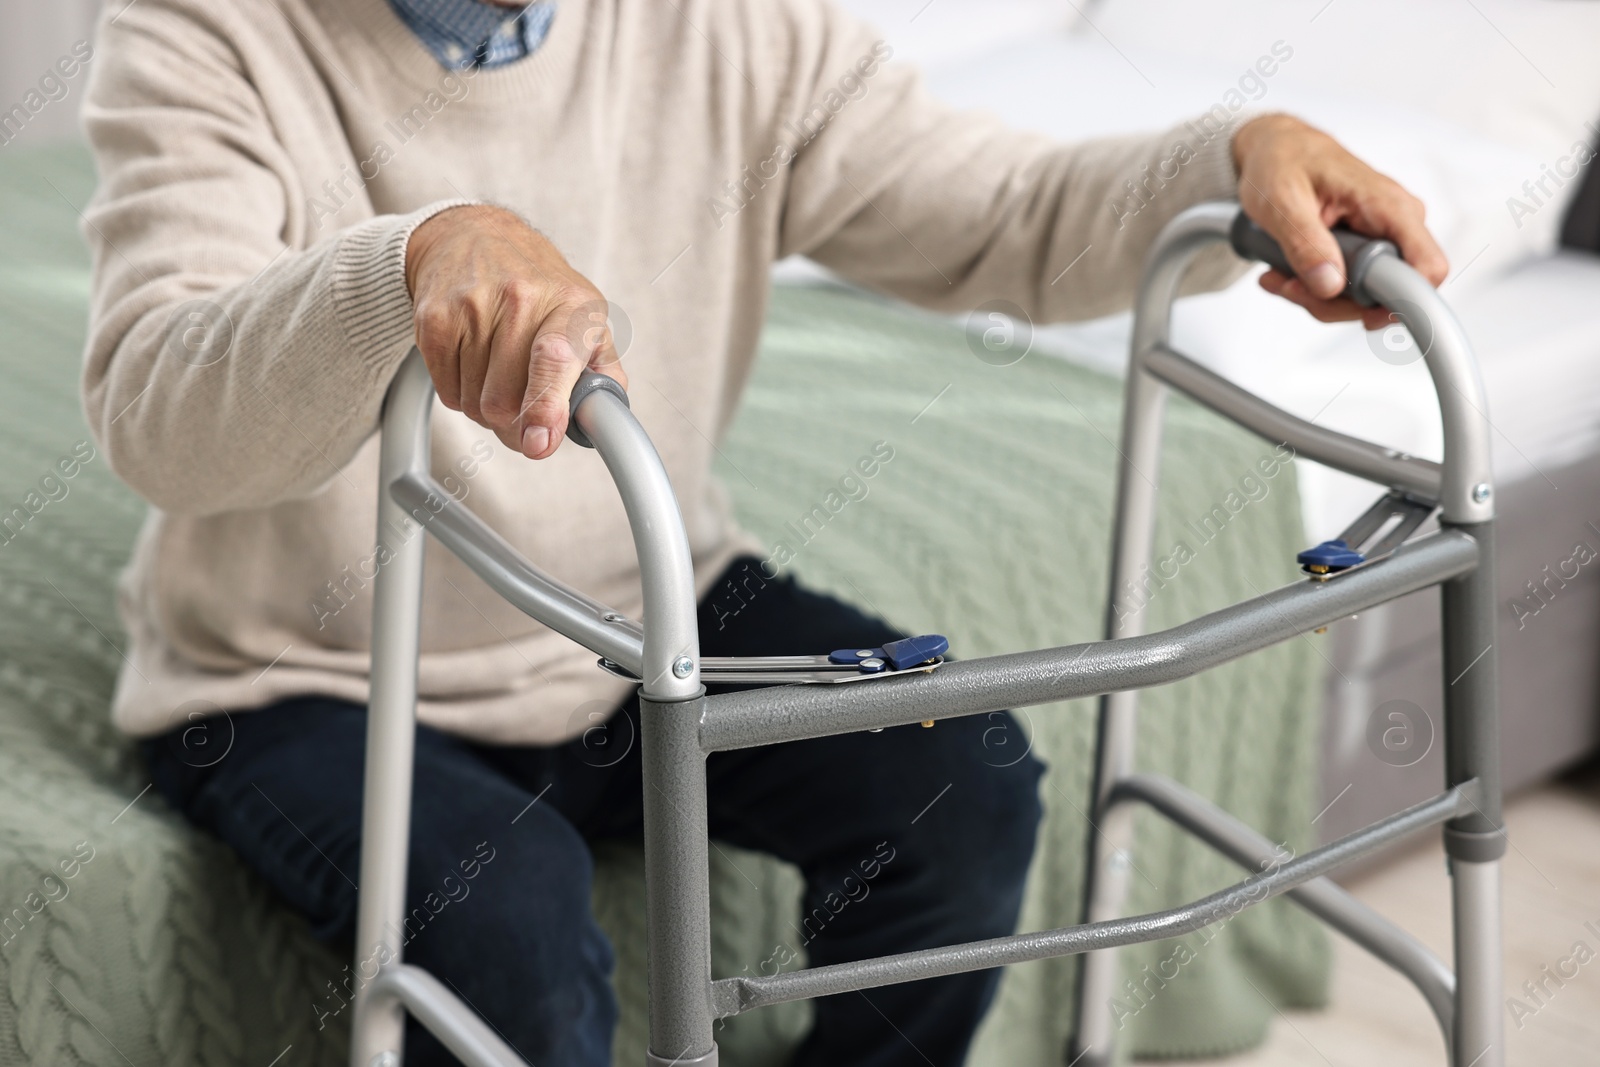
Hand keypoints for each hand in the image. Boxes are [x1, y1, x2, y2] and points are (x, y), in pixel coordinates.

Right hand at [405, 204, 626, 458]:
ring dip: (487, 410)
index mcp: (570, 305)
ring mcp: (472, 307)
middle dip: (515, 426)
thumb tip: (606, 421)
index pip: (553, 359)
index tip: (538, 442)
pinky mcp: (434, 319)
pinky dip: (462, 394)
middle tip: (525, 415)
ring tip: (499, 375)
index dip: (545, 407)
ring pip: (474, 404)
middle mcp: (521, 299)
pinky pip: (447, 392)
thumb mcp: (585, 319)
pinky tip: (474, 365)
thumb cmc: (540, 288)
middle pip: (504, 401)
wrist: (473, 236)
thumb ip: (603, 374)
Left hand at [1232, 114, 1448, 329]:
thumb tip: (1330, 285)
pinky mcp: (1365, 249)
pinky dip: (1315, 288)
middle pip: (1389, 294)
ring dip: (1316, 297)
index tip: (1361, 317)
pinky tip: (1286, 274)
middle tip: (1288, 286)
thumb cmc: (1282, 161)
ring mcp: (1382, 238)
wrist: (1277, 148)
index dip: (1402, 302)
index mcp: (1389, 206)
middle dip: (1333, 302)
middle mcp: (1396, 224)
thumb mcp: (1282, 201)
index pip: (1427, 267)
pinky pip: (1349, 286)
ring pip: (1365, 297)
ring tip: (1278, 275)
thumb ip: (1306, 244)